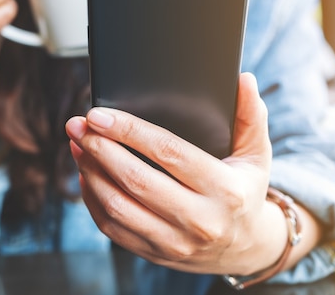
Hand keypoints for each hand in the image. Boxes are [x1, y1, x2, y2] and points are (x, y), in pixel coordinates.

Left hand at [65, 73, 284, 274]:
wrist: (246, 248)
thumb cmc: (245, 191)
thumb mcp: (257, 154)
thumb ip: (251, 116)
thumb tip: (243, 79)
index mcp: (225, 190)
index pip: (168, 152)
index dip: (129, 131)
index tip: (99, 114)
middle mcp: (201, 220)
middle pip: (136, 179)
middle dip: (99, 148)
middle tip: (77, 125)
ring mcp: (176, 242)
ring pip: (118, 206)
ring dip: (90, 172)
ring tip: (77, 146)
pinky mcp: (157, 254)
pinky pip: (113, 229)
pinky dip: (93, 200)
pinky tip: (86, 176)